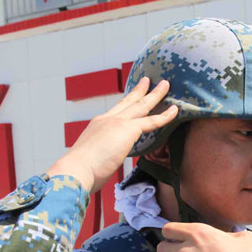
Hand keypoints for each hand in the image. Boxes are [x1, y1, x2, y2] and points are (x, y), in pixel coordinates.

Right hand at [47, 78, 177, 192]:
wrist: (76, 169)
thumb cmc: (80, 171)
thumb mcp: (91, 159)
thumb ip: (99, 158)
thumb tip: (100, 168)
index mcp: (97, 125)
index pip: (115, 111)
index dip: (125, 102)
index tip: (131, 95)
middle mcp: (107, 119)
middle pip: (127, 101)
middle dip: (139, 90)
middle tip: (148, 80)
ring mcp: (117, 122)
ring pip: (141, 105)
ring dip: (155, 94)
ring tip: (166, 85)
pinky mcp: (128, 129)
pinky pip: (151, 121)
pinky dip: (165, 116)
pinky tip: (175, 110)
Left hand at [156, 223, 251, 251]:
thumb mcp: (246, 239)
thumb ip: (231, 234)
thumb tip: (228, 237)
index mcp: (199, 234)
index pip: (168, 229)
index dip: (172, 232)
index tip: (178, 236)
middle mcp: (185, 251)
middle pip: (160, 247)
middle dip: (168, 248)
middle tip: (179, 251)